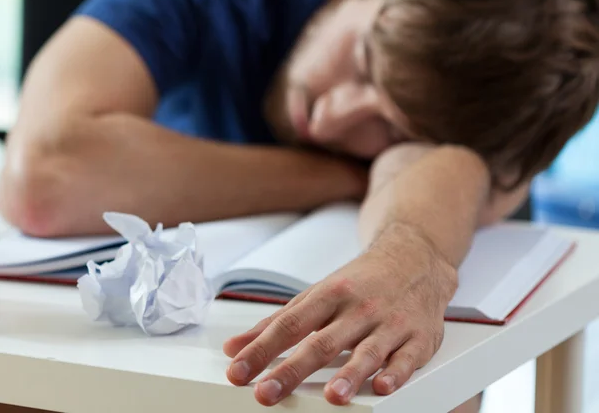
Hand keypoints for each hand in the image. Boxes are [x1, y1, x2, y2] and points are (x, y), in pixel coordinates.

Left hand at [223, 225, 457, 405]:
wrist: (414, 257)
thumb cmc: (362, 280)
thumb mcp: (319, 292)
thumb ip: (278, 322)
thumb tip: (235, 347)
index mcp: (330, 295)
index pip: (290, 324)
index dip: (262, 349)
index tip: (238, 370)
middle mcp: (357, 308)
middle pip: (322, 343)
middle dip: (292, 369)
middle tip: (266, 392)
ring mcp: (389, 323)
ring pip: (366, 352)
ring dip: (349, 375)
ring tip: (332, 396)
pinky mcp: (417, 338)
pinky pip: (406, 359)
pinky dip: (395, 373)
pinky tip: (382, 386)